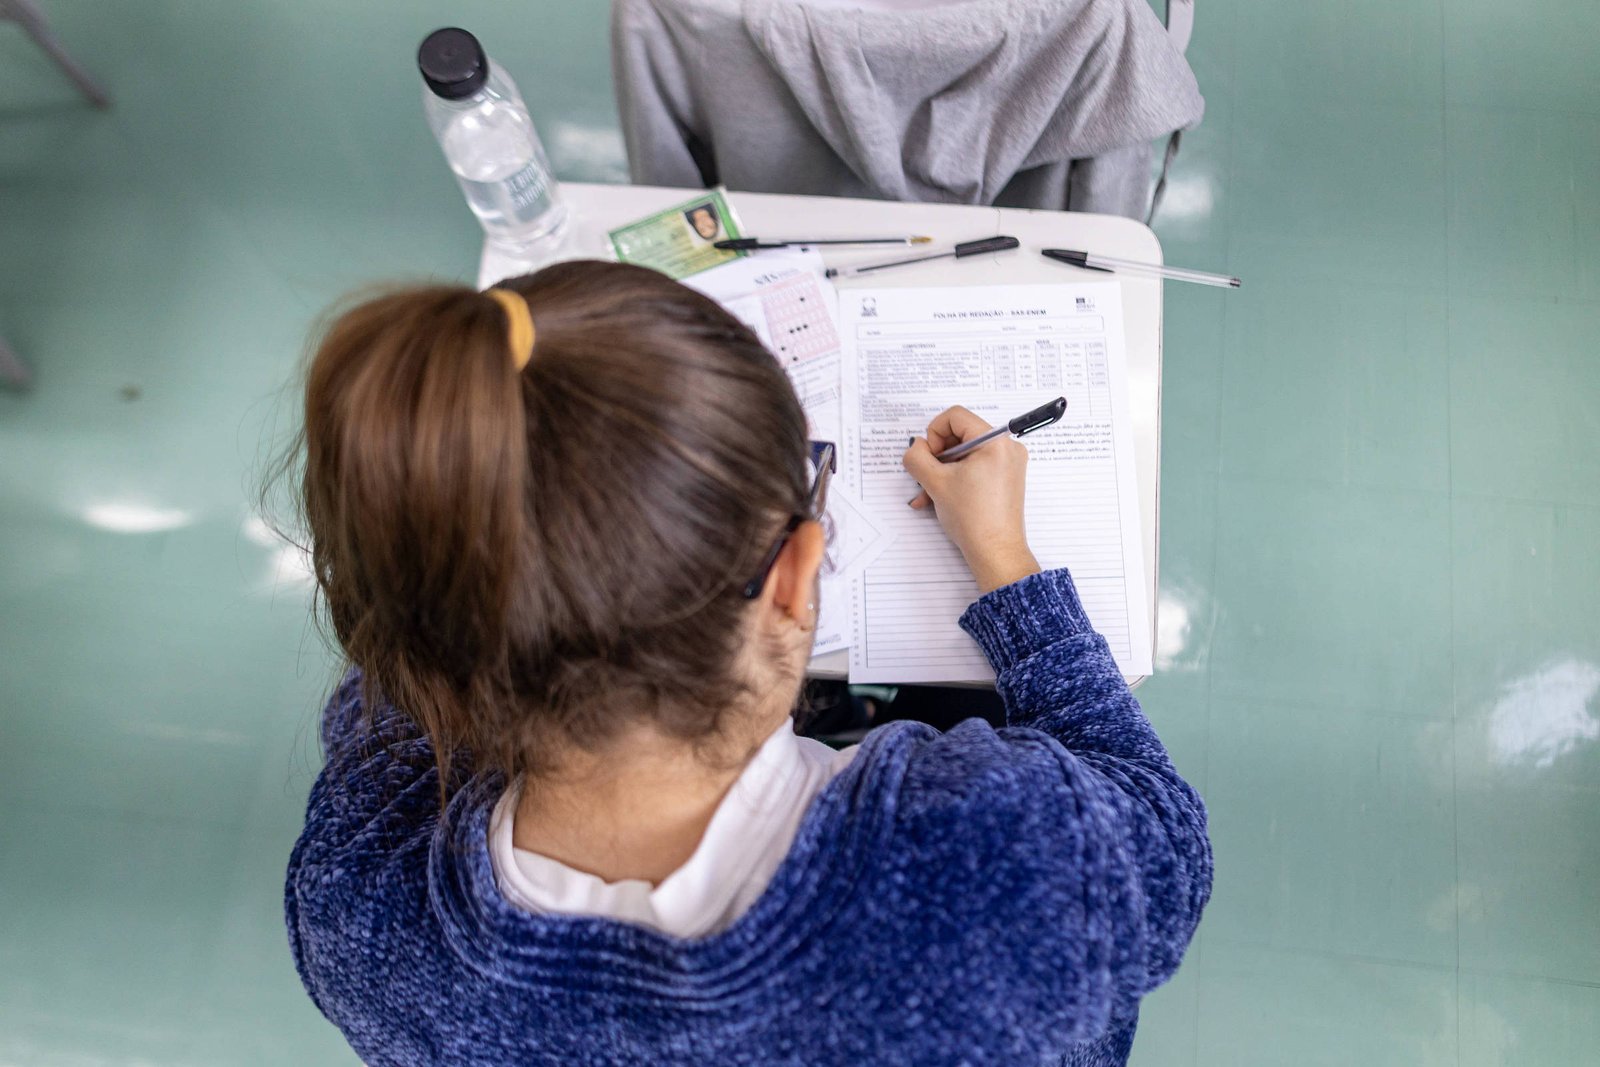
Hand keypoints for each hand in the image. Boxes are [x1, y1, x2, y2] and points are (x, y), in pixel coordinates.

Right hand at [903, 406, 1039, 593]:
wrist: (996, 553)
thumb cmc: (975, 520)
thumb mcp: (935, 483)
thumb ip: (917, 457)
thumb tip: (916, 447)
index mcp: (995, 442)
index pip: (956, 416)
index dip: (934, 433)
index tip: (929, 456)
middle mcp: (1006, 448)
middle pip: (960, 435)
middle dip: (937, 456)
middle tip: (926, 476)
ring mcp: (1008, 464)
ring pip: (964, 454)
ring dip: (942, 471)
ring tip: (928, 493)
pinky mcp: (1005, 478)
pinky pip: (975, 467)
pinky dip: (956, 478)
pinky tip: (938, 498)